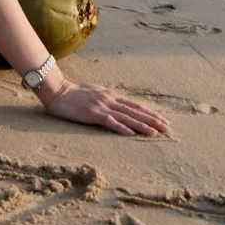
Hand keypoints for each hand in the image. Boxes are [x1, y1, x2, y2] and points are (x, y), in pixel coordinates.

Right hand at [41, 80, 169, 136]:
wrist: (56, 90)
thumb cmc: (73, 93)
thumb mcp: (93, 92)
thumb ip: (106, 97)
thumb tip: (117, 104)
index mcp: (110, 95)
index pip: (134, 105)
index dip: (149, 113)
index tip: (162, 120)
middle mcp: (109, 99)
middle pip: (135, 111)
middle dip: (152, 119)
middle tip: (167, 127)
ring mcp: (101, 106)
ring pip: (126, 117)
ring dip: (142, 125)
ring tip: (155, 132)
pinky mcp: (93, 114)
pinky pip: (110, 122)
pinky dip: (121, 128)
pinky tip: (131, 133)